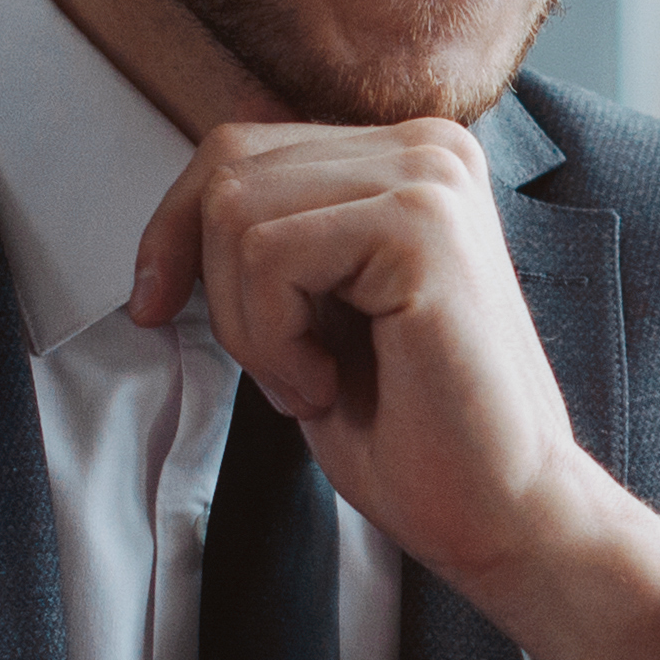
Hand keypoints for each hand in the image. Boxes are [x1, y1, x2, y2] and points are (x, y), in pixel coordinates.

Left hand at [128, 117, 659, 659]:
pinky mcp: (422, 228)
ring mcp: (432, 180)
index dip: (176, 228)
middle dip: (216, 288)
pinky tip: (329, 384)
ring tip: (316, 381)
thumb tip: (185, 203)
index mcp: (410, 159)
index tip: (155, 305)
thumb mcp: (318, 311)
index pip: (242, 146)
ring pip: (238, 213)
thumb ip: (274, 237)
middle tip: (283, 372)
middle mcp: (430, 149)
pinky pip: (271, 256)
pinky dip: (272, 341)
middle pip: (229, 168)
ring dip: (249, 324)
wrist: (504, 513)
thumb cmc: (416, 433)